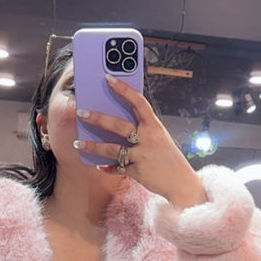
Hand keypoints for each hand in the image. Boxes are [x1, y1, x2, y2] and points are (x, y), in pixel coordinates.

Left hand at [74, 74, 205, 208]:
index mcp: (154, 126)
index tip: (108, 78)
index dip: (123, 89)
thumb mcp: (159, 138)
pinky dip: (108, 167)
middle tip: (81, 113)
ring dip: (93, 147)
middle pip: (119, 126)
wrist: (181, 182)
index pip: (138, 102)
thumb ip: (142, 129)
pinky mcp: (138, 172)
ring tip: (78, 143)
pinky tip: (99, 166)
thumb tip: (116, 123)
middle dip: (98, 119)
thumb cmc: (168, 157)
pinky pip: (118, 168)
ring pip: (112, 149)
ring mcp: (142, 156)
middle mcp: (148, 138)